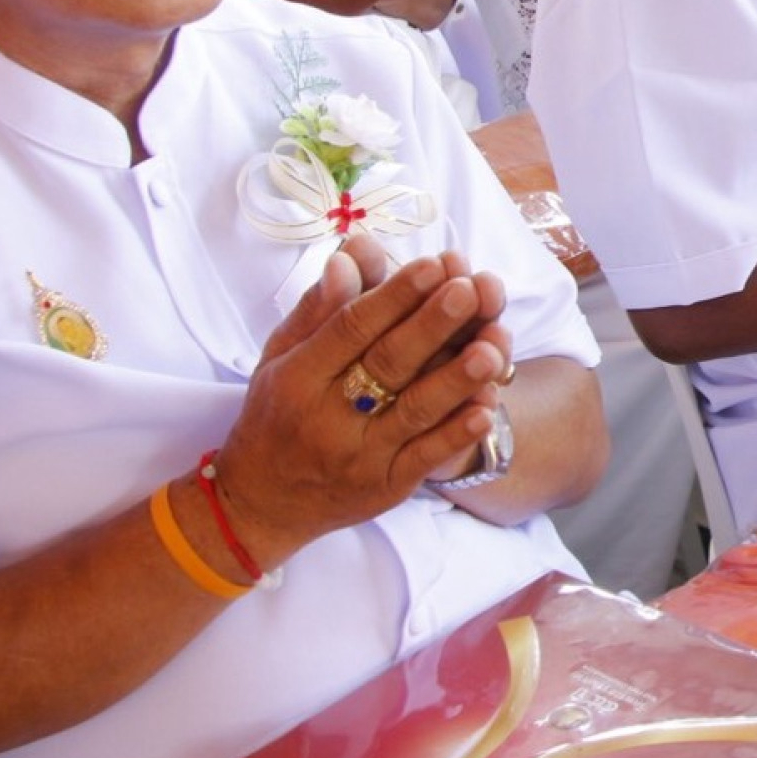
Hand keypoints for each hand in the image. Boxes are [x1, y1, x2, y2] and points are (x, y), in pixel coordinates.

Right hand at [215, 235, 510, 566]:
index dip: (393, 296)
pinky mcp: (386, 487)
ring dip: (457, 377)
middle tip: (469, 289)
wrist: (262, 502)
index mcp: (298, 377)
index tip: (433, 264)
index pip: (350, 329)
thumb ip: (318, 307)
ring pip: (415, 411)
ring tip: (494, 344)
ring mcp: (360, 456)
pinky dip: (457, 433)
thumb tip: (350, 254)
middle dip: (432, 325)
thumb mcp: (280, 356)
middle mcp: (327, 417)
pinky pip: (426, 458)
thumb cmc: (277, 414)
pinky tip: (487, 406)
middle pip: (387, 364)